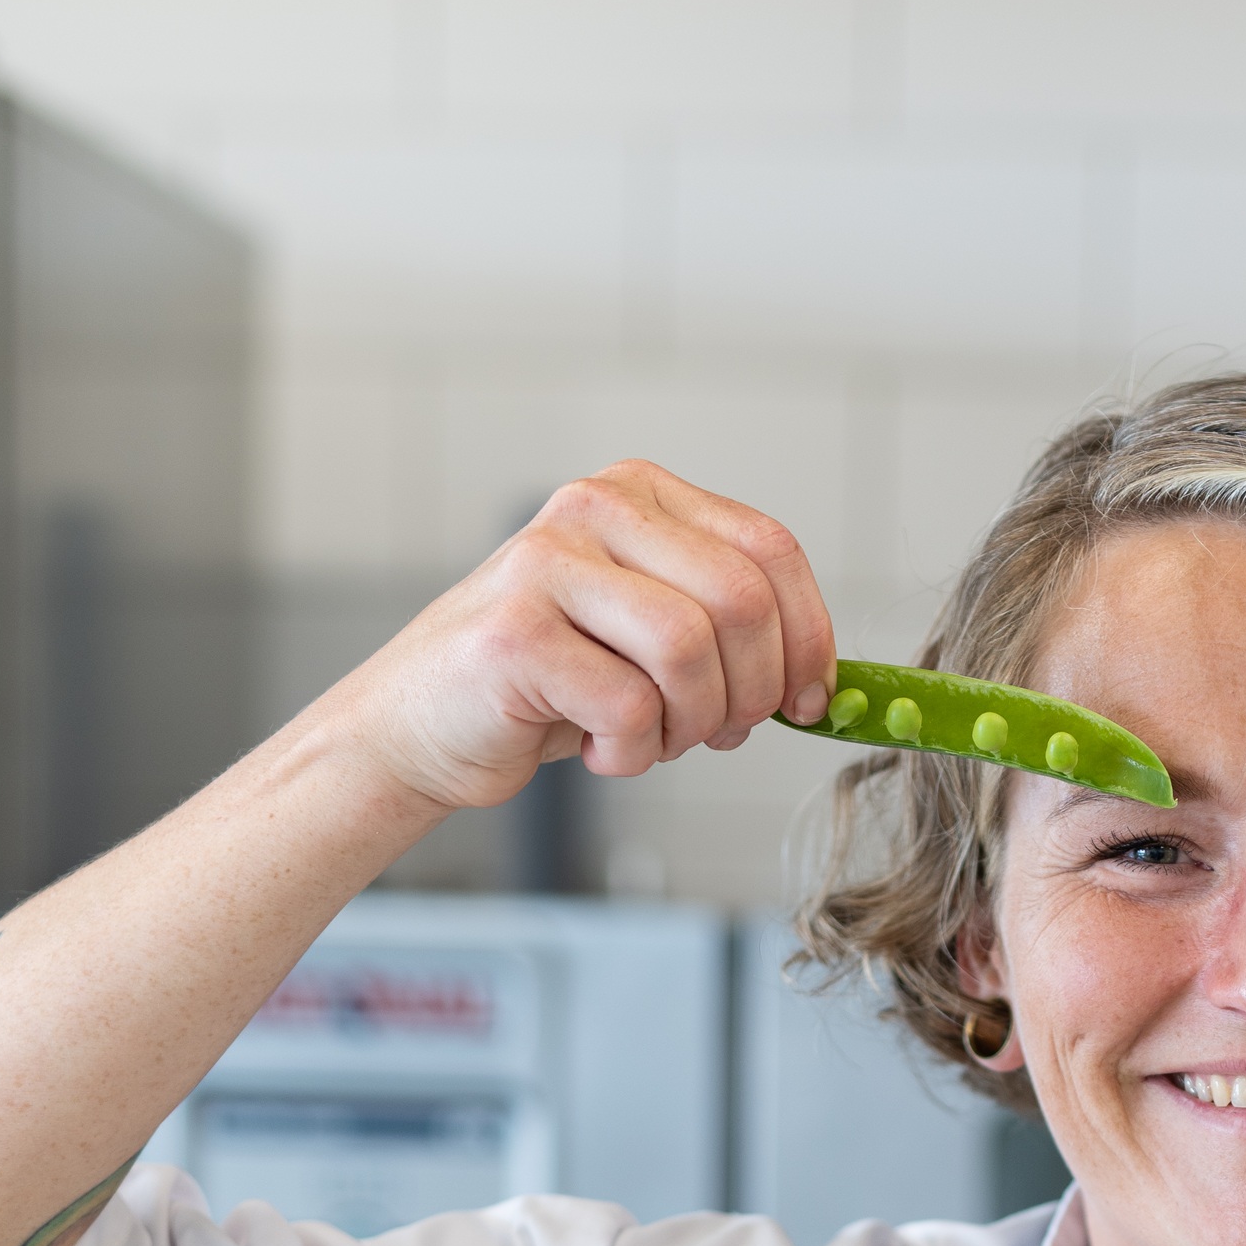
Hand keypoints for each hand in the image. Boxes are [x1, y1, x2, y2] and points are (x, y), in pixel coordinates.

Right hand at [332, 461, 837, 817]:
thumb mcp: (651, 637)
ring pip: (690, 651)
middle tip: (717, 733)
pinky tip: (598, 750)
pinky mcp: (515, 634)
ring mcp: (547, 563)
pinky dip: (632, 753)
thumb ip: (729, 631)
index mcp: (640, 493)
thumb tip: (824, 684)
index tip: (807, 701)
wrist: (422, 725)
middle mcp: (594, 507)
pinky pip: (630, 706)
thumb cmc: (550, 687)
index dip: (809, 636)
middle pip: (741, 600)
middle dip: (751, 691)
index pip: (770, 548)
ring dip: (690, 725)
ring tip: (650, 739)